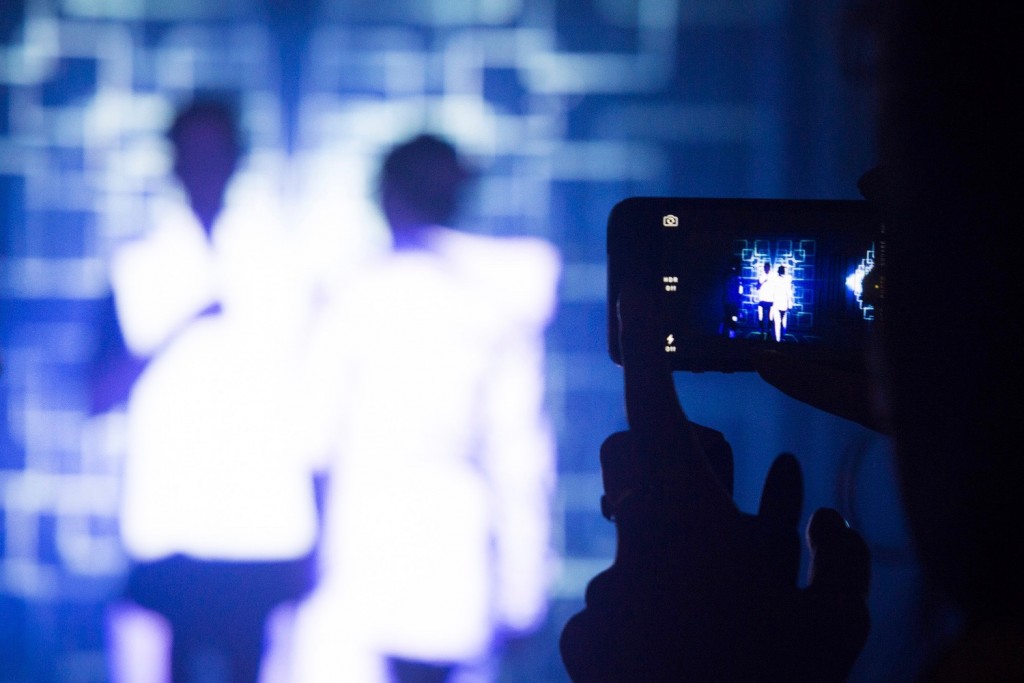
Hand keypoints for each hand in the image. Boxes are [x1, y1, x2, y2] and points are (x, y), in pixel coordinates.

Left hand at [559, 280, 870, 681]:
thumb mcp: (835, 622)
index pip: (655, 409)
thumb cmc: (770, 674)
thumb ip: (841, 563)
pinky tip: (674, 645)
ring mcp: (601, 588)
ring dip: (679, 564)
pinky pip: (624, 606)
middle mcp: (630, 543)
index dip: (649, 355)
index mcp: (682, 515)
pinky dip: (655, 619)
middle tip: (713, 504)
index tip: (637, 308)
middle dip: (675, 475)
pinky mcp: (584, 636)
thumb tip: (823, 523)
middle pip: (642, 475)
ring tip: (716, 598)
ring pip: (642, 550)